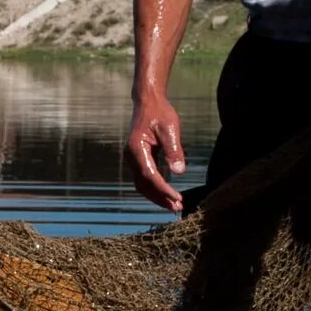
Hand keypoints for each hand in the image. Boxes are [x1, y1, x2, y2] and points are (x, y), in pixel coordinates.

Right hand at [126, 92, 185, 211]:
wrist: (148, 102)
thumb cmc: (160, 113)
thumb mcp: (170, 129)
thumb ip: (174, 150)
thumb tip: (179, 172)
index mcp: (136, 149)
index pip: (150, 176)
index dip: (163, 190)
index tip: (177, 198)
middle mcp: (131, 156)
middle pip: (143, 185)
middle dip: (160, 198)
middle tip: (177, 208)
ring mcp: (132, 159)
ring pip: (142, 184)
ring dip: (157, 196)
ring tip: (173, 205)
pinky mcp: (137, 159)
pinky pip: (144, 178)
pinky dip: (155, 188)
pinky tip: (167, 194)